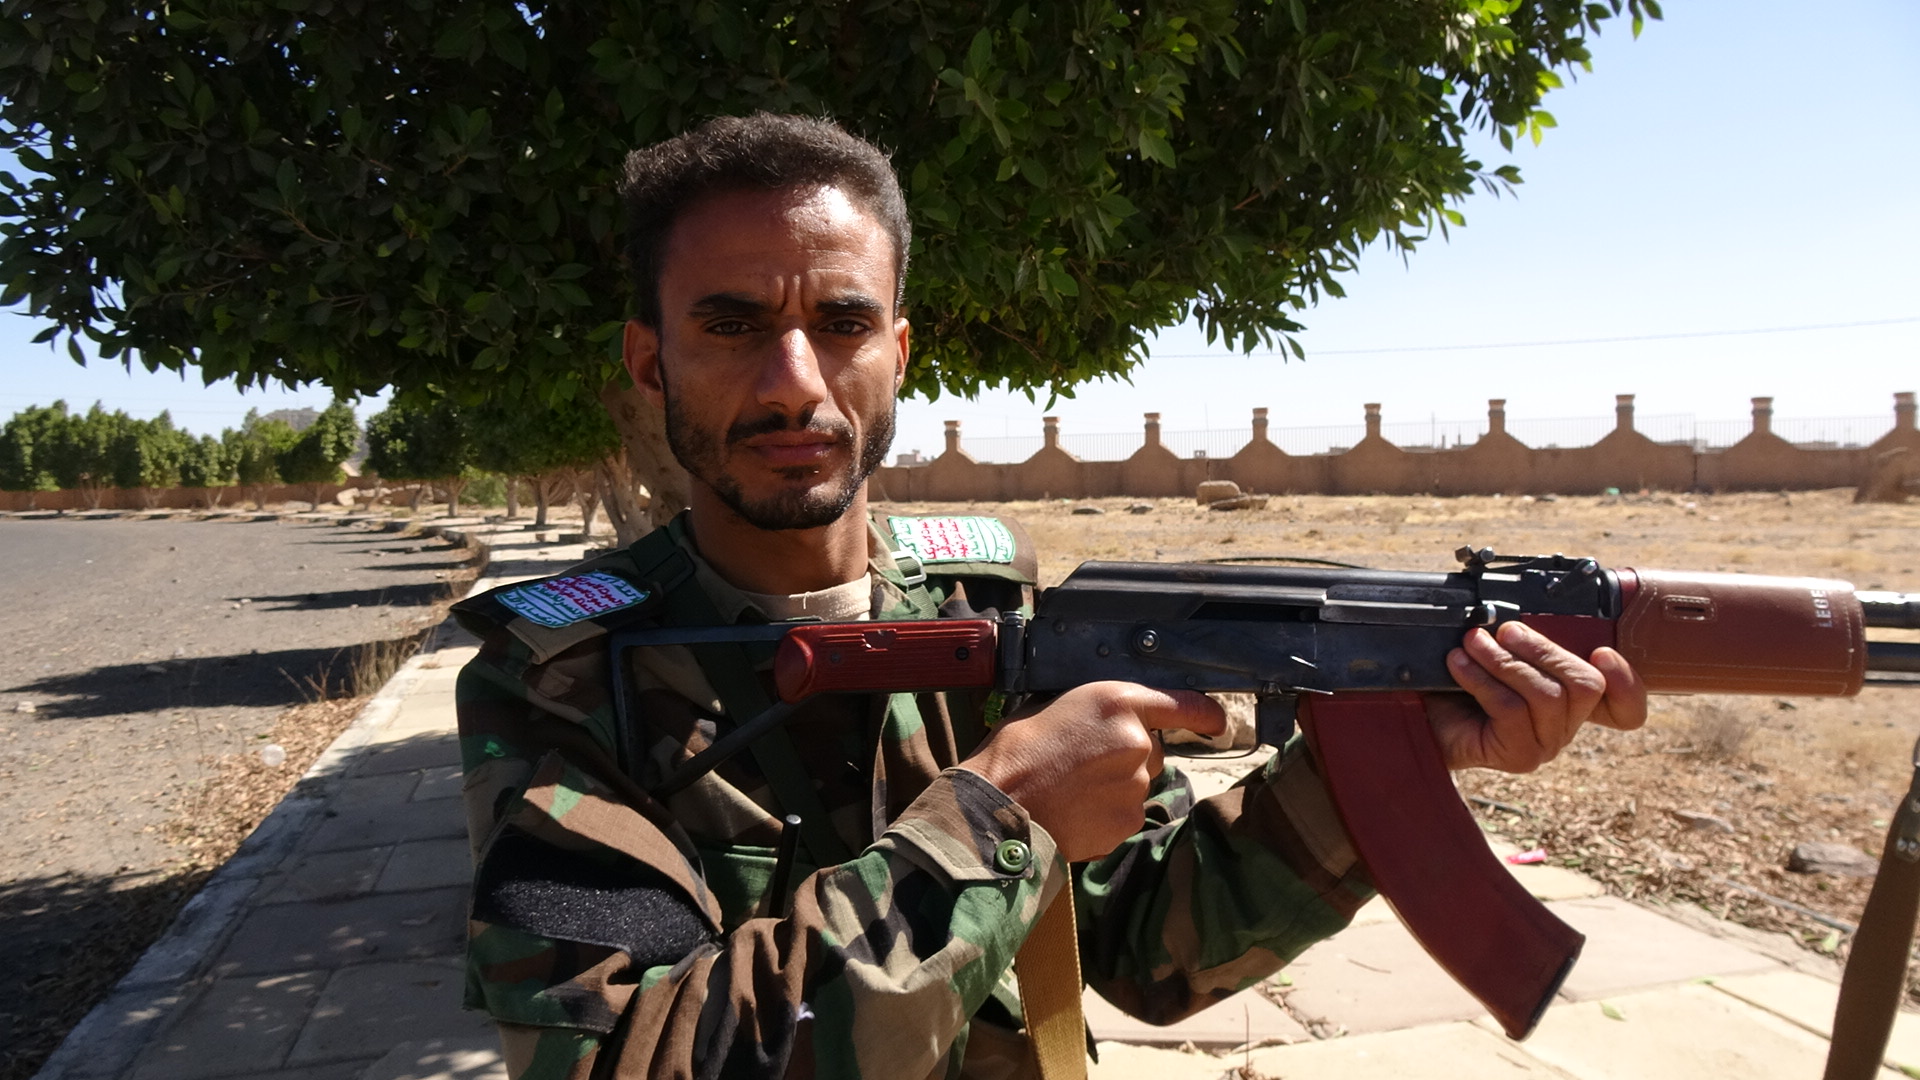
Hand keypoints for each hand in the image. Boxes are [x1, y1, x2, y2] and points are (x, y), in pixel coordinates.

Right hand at [958, 682, 1224, 862]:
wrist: (999, 805)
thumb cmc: (1016, 750)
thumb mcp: (1056, 706)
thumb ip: (1098, 713)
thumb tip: (1112, 721)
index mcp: (1118, 703)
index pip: (1184, 705)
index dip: (1206, 714)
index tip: (1217, 723)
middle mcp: (1138, 742)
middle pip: (1152, 749)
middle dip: (1128, 756)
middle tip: (1083, 763)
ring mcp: (1136, 785)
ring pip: (1137, 783)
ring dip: (1115, 786)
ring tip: (1072, 789)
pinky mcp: (1128, 820)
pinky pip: (1126, 813)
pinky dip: (1106, 813)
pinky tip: (1074, 809)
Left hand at [1427, 621, 1646, 772]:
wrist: (1421, 716)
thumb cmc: (1459, 682)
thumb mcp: (1499, 653)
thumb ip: (1523, 640)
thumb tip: (1522, 613)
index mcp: (1571, 701)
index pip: (1627, 708)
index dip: (1627, 682)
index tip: (1602, 652)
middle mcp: (1566, 726)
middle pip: (1585, 685)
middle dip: (1544, 650)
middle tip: (1504, 630)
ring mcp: (1545, 745)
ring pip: (1546, 695)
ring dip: (1505, 661)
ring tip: (1472, 642)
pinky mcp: (1519, 756)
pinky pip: (1510, 709)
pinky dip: (1481, 679)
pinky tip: (1458, 665)